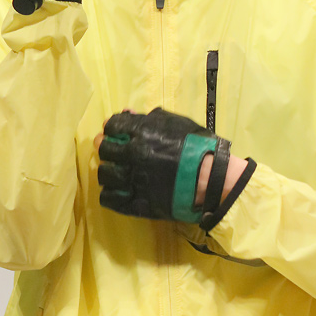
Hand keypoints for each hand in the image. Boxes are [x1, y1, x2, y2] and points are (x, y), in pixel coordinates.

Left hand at [97, 108, 232, 225]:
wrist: (213, 179)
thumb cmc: (198, 146)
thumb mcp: (175, 123)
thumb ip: (149, 118)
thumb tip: (127, 113)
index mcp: (142, 133)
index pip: (112, 126)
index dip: (111, 127)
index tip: (116, 131)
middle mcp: (132, 155)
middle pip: (103, 149)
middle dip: (105, 146)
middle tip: (112, 149)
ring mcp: (133, 180)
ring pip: (104, 174)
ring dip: (107, 170)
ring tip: (115, 171)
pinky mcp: (137, 203)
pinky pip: (110, 199)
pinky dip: (110, 193)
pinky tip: (117, 189)